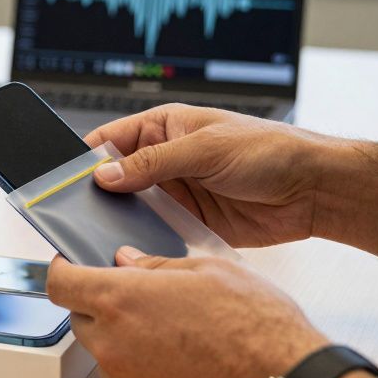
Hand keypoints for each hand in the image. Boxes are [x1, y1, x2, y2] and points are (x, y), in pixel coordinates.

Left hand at [47, 249, 330, 377]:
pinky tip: (180, 360)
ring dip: (122, 337)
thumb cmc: (257, 327)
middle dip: (100, 304)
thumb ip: (156, 263)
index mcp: (120, 299)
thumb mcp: (211, 270)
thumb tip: (127, 261)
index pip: (60, 284)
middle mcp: (111, 342)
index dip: (63, 271)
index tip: (72, 267)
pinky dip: (141, 368)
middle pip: (80, 318)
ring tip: (173, 331)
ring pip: (104, 350)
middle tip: (139, 297)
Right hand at [86, 104, 338, 247]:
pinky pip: (157, 232)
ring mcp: (178, 193)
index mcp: (165, 127)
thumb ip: (153, 163)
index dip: (87, 158)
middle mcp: (166, 160)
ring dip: (120, 221)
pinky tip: (131, 251)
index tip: (62, 180)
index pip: (112, 140)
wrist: (314, 190)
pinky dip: (144, 241)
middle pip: (117, 178)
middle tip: (74, 215)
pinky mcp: (191, 223)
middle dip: (98, 195)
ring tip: (98, 236)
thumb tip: (106, 175)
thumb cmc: (269, 151)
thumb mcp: (204, 149)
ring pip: (133, 209)